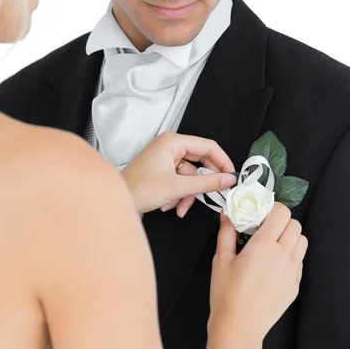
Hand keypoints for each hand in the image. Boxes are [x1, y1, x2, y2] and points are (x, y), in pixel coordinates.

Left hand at [121, 132, 236, 214]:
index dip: (223, 161)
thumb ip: (206, 183)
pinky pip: (181, 181)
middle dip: (203, 182)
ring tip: (181, 207)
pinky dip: (180, 195)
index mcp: (172, 142)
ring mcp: (166, 158)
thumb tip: (227, 179)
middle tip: (215, 193)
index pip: (208, 146)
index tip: (231, 176)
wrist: (118, 202)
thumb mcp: (177, 187)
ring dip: (188, 194)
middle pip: (200, 161)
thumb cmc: (138, 190)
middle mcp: (170, 146)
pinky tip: (172, 206)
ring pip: (191, 175)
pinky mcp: (163, 170)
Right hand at [209, 203, 307, 339]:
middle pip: (296, 225)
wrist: (240, 326)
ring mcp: (293, 271)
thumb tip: (227, 215)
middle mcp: (283, 255)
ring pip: (302, 242)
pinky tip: (274, 266)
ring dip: (290, 238)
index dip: (273, 209)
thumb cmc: (226, 292)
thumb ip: (226, 233)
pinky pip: (299, 262)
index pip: (282, 213)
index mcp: (264, 245)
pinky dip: (291, 257)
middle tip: (266, 230)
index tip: (262, 214)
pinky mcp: (296, 285)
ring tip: (273, 246)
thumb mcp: (220, 259)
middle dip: (282, 223)